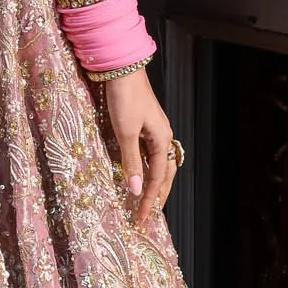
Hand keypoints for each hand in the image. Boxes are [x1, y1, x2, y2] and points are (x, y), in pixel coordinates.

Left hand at [101, 66, 180, 227]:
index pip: (157, 178)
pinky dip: (148, 168)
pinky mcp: (145, 124)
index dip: (150, 199)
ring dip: (155, 183)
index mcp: (162, 140)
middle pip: (165, 173)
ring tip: (148, 199)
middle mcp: (163, 136)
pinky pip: (151, 153)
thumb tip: (136, 190)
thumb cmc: (124, 98)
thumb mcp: (125, 132)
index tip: (141, 218)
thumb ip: (131, 162)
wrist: (122, 69)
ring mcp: (155, 130)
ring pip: (159, 163)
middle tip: (149, 215)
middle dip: (158, 195)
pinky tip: (140, 173)